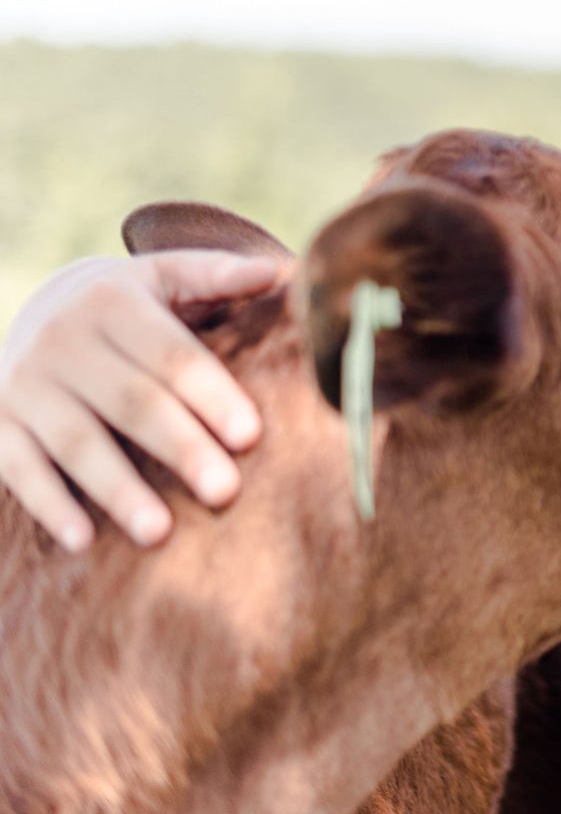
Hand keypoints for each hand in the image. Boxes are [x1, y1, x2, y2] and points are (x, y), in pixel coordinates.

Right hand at [0, 252, 280, 550]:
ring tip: (161, 532)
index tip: (251, 436)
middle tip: (225, 492)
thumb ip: (218, 276)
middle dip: (180, 448)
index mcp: (112, 302)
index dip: (211, 395)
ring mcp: (24, 383)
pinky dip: (50, 504)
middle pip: (131, 402)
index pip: (171, 356)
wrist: (35, 307)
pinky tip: (84, 540)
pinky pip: (18, 468)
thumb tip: (280, 273)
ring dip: (117, 489)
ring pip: (77, 442)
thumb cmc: (128, 304)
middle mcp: (61, 340)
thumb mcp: (166, 276)